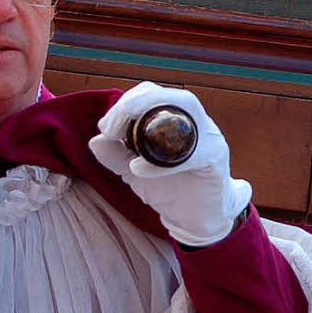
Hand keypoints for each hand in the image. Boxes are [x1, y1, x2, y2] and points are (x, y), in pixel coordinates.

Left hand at [89, 82, 251, 246]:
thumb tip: (96, 140)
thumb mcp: (133, 171)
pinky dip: (164, 162)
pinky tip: (138, 170)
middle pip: (172, 96)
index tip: (105, 126)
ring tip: (123, 143)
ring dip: (151, 122)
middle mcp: (196, 122)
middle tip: (110, 129)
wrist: (194, 219)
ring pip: (188, 111)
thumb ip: (115, 155)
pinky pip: (194, 153)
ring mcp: (210, 138)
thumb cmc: (168, 188)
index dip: (126, 102)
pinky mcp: (215, 161)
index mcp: (176, 118)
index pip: (153, 94)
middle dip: (136, 104)